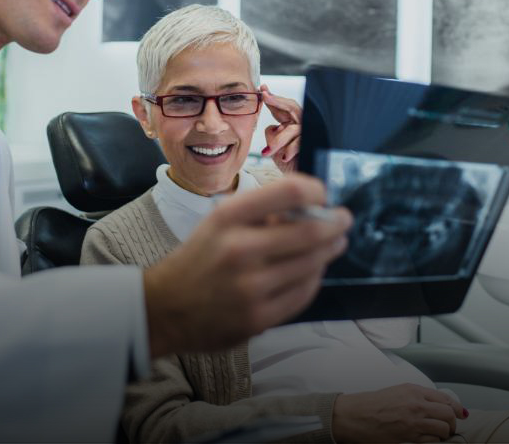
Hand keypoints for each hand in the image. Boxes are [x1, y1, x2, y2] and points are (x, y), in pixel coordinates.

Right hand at [143, 175, 350, 357]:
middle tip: (343, 219)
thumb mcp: (219, 221)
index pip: (290, 192)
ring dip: (329, 250)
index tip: (322, 194)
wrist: (164, 308)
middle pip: (311, 230)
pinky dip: (314, 278)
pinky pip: (303, 294)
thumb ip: (261, 212)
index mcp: (228, 217)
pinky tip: (313, 271)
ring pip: (312, 264)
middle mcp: (239, 249)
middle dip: (335, 223)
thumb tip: (311, 205)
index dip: (316, 190)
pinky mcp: (258, 317)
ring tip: (334, 244)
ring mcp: (250, 287)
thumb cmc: (200, 258)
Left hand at [260, 84, 301, 173]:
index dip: (272, 98)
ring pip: (291, 129)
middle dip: (277, 101)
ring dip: (278, 141)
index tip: (262, 89)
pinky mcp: (310, 144)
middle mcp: (301, 125)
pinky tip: (283, 157)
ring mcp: (307, 133)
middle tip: (265, 96)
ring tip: (268, 152)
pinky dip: (289, 150)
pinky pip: (298, 142)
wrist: (298, 176)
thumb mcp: (274, 145)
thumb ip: (272, 133)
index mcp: (291, 123)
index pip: (282, 107)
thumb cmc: (287, 161)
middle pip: (292, 107)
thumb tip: (272, 127)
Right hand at [332, 385, 466, 442]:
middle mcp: (416, 404)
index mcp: (414, 390)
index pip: (446, 399)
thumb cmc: (372, 404)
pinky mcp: (409, 436)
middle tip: (448, 427)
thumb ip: (418, 397)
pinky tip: (428, 439)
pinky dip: (434, 441)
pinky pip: (432, 440)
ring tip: (438, 435)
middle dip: (452, 423)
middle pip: (449, 414)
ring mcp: (414, 421)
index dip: (457, 408)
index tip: (461, 414)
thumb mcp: (397, 392)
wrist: (355, 415)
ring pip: (443, 429)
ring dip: (444, 433)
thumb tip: (438, 405)